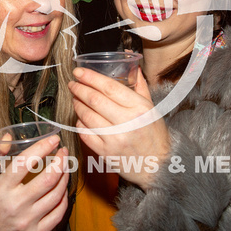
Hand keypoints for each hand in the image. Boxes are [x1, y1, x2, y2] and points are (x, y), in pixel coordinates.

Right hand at [0, 135, 68, 230]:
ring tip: (65, 167)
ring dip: (65, 178)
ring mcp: (27, 221)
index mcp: (1, 189)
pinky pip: (58, 214)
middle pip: (48, 179)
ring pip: (56, 195)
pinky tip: (62, 189)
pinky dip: (64, 199)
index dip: (42, 147)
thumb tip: (8, 137)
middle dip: (61, 161)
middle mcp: (16, 205)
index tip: (53, 139)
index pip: (25, 163)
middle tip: (64, 152)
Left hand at [68, 67, 169, 189]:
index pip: (109, 87)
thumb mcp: (152, 108)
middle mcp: (127, 123)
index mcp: (139, 108)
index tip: (79, 71)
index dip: (90, 77)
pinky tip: (81, 117)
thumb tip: (131, 65)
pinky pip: (85, 133)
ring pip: (87, 116)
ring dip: (77, 104)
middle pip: (94, 100)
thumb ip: (139, 85)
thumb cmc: (154, 135)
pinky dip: (80, 122)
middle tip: (73, 83)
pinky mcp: (105, 152)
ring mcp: (114, 139)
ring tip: (75, 98)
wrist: (157, 166)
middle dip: (79, 88)